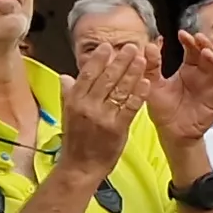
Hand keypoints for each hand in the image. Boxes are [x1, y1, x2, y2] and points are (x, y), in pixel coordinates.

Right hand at [61, 45, 146, 170]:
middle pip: (106, 78)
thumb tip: (66, 76)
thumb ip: (68, 94)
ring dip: (132, 73)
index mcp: (74, 101)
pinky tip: (146, 82)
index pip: (88, 74)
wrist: (80, 166)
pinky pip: (130, 107)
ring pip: (119, 90)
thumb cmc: (76, 140)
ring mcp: (103, 117)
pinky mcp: (117, 128)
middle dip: (120, 60)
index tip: (108, 46)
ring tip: (142, 59)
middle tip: (131, 46)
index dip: (99, 59)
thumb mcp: (67, 114)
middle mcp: (87, 106)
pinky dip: (138, 94)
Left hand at [143, 33, 212, 147]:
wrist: (171, 132)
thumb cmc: (163, 109)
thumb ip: (151, 66)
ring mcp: (211, 86)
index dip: (189, 41)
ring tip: (207, 51)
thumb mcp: (152, 85)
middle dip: (205, 44)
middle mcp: (202, 75)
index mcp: (188, 69)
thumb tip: (150, 44)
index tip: (181, 34)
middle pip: (209, 54)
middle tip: (198, 37)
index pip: (192, 50)